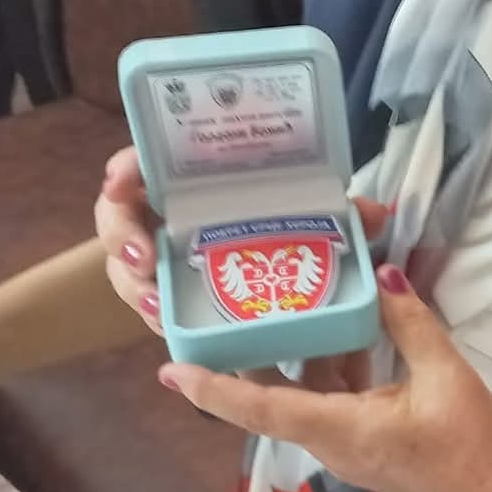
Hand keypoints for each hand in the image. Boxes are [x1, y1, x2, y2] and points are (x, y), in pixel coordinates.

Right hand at [95, 145, 388, 354]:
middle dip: (122, 235)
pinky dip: (156, 319)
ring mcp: (159, 259)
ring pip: (126, 270)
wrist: (284, 276)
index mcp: (190, 180)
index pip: (141, 163)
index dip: (124, 169)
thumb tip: (374, 214)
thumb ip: (338, 209)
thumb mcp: (311, 210)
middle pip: (118, 219)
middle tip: (144, 254)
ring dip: (135, 287)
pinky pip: (149, 307)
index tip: (123, 179)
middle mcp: (164, 215)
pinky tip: (168, 328)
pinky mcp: (167, 296)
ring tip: (157, 305)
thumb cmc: (287, 223)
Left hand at [160, 265, 491, 491]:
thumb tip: (384, 273)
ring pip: (306, 397)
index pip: (262, 410)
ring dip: (296, 357)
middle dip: (243, 360)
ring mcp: (350, 447)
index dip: (214, 389)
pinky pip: (334, 402)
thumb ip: (410, 323)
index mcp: (340, 431)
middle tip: (218, 314)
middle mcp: (333, 443)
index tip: (170, 370)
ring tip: (282, 305)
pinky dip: (333, 367)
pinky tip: (349, 329)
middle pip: (273, 399)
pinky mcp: (370, 444)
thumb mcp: (446, 376)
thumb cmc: (472, 447)